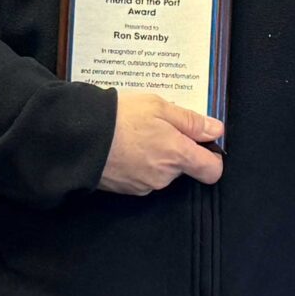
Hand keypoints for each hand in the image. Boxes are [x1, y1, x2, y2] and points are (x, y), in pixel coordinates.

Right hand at [98, 91, 225, 194]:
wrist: (79, 137)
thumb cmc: (119, 118)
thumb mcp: (159, 106)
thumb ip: (191, 121)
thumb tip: (215, 130)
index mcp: (177, 155)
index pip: (212, 170)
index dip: (212, 156)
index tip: (203, 143)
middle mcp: (164, 176)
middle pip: (183, 167)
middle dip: (176, 149)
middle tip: (157, 126)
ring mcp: (144, 185)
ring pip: (162, 172)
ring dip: (155, 155)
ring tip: (136, 134)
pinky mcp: (126, 189)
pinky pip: (142, 176)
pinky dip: (138, 164)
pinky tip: (124, 147)